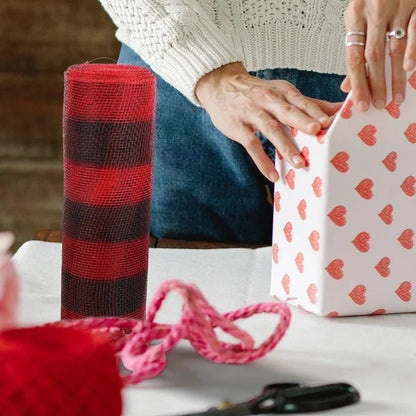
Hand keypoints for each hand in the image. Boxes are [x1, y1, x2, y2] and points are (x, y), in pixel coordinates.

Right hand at [195, 63, 341, 181]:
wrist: (221, 86)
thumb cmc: (256, 93)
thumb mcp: (281, 92)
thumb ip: (308, 104)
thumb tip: (339, 110)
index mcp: (282, 91)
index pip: (301, 101)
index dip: (314, 111)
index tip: (329, 122)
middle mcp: (268, 99)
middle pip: (287, 112)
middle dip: (302, 121)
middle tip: (318, 132)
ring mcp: (251, 113)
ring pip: (271, 129)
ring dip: (285, 146)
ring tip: (299, 163)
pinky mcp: (238, 127)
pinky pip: (251, 145)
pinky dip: (262, 161)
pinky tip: (272, 175)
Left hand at [342, 0, 415, 110]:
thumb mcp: (357, 18)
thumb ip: (354, 50)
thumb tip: (347, 86)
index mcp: (355, 17)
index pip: (353, 58)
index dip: (357, 84)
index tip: (360, 103)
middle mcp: (374, 12)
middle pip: (373, 57)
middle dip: (376, 85)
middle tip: (379, 105)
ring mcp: (398, 7)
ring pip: (395, 48)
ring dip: (396, 76)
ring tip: (396, 97)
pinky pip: (415, 30)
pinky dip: (412, 50)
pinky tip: (409, 68)